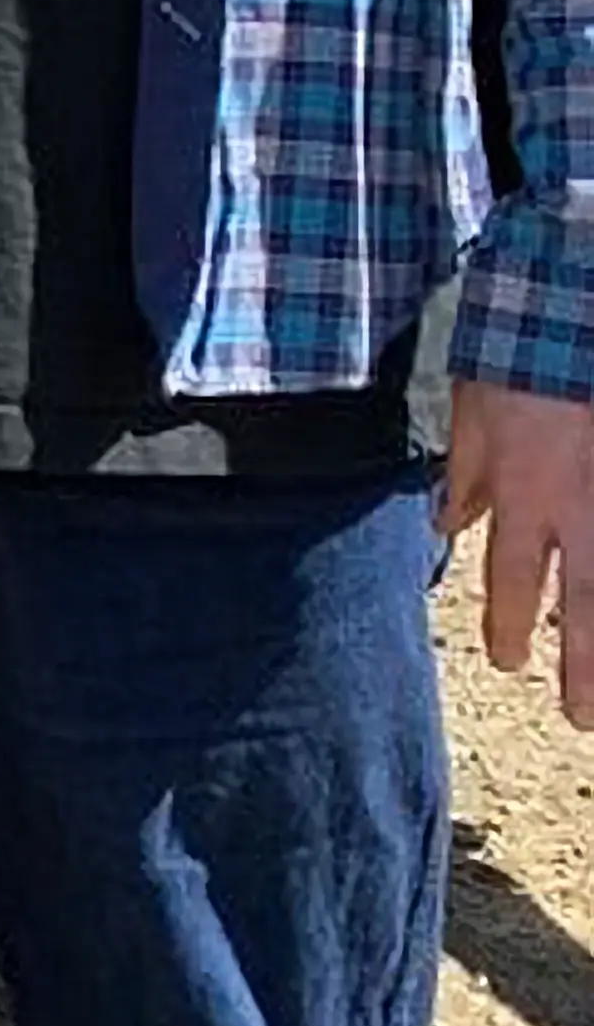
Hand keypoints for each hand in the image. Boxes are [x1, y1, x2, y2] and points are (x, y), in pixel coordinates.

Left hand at [450, 379, 593, 730]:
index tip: (509, 664)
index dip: (510, 629)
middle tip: (580, 718)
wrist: (569, 307)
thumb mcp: (470, 415)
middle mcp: (582, 510)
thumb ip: (463, 477)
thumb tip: (446, 527)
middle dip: (584, 669)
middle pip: (587, 609)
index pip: (513, 582)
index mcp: (526, 495)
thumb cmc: (515, 354)